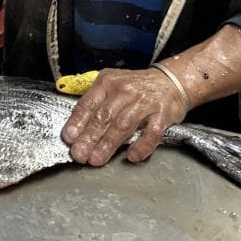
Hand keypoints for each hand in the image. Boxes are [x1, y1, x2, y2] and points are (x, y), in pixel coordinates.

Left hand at [60, 67, 188, 165]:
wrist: (171, 81)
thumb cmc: (137, 86)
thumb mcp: (112, 83)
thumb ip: (95, 101)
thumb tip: (75, 126)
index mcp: (108, 82)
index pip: (89, 104)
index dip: (78, 122)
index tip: (69, 138)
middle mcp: (125, 91)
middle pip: (104, 116)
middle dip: (90, 137)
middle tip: (79, 154)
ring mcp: (144, 103)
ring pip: (123, 125)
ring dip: (108, 144)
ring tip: (96, 159)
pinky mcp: (162, 115)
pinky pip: (151, 133)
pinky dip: (142, 145)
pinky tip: (132, 156)